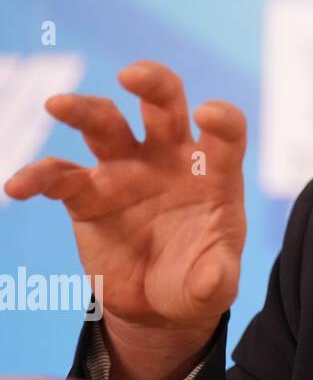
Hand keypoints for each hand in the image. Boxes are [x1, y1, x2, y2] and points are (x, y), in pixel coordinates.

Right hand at [4, 60, 246, 343]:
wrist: (158, 304)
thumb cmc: (197, 279)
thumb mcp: (214, 286)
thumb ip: (215, 281)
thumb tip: (210, 282)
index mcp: (214, 171)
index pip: (225, 132)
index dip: (222, 117)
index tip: (207, 113)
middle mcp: (170, 159)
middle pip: (163, 105)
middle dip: (151, 82)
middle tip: (132, 75)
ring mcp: (127, 171)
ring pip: (105, 124)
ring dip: (83, 110)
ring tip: (57, 104)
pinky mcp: (88, 195)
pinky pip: (60, 177)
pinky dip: (39, 177)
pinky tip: (20, 186)